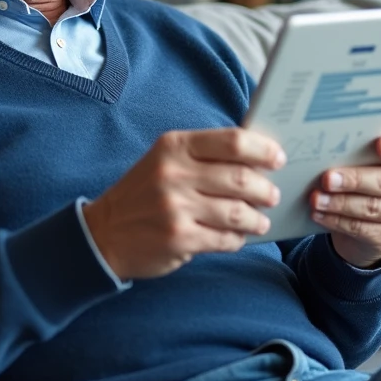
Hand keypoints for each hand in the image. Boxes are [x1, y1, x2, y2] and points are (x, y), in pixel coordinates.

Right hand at [82, 129, 285, 280]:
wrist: (103, 233)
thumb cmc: (144, 193)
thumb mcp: (165, 160)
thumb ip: (204, 156)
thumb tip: (256, 158)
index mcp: (174, 146)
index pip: (232, 142)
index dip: (262, 150)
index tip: (278, 158)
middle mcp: (174, 173)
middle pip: (240, 178)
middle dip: (265, 189)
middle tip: (272, 195)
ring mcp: (176, 208)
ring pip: (237, 212)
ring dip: (255, 219)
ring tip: (259, 220)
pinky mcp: (179, 238)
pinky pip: (224, 239)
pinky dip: (237, 239)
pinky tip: (236, 236)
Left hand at [309, 135, 380, 268]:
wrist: (372, 224)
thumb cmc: (370, 183)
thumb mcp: (371, 166)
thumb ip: (362, 155)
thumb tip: (331, 149)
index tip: (379, 144)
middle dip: (354, 179)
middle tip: (327, 178)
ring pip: (371, 208)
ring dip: (339, 203)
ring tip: (317, 198)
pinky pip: (360, 228)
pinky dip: (336, 220)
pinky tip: (319, 214)